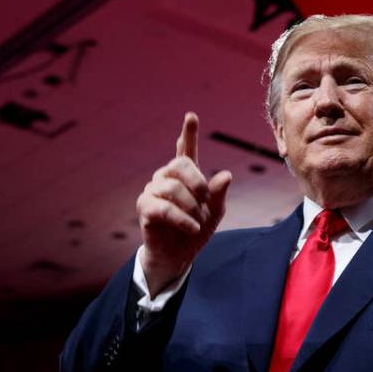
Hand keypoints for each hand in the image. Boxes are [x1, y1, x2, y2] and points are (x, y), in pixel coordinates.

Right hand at [136, 111, 231, 295]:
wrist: (179, 256)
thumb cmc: (196, 230)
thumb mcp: (214, 212)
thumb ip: (219, 194)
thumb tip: (227, 175)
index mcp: (185, 176)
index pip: (186, 150)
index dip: (189, 133)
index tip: (191, 116)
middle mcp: (166, 178)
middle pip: (180, 165)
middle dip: (197, 182)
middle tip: (205, 200)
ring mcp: (153, 191)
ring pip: (173, 188)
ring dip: (191, 206)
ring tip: (197, 221)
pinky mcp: (145, 208)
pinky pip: (164, 208)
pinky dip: (182, 219)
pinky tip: (191, 227)